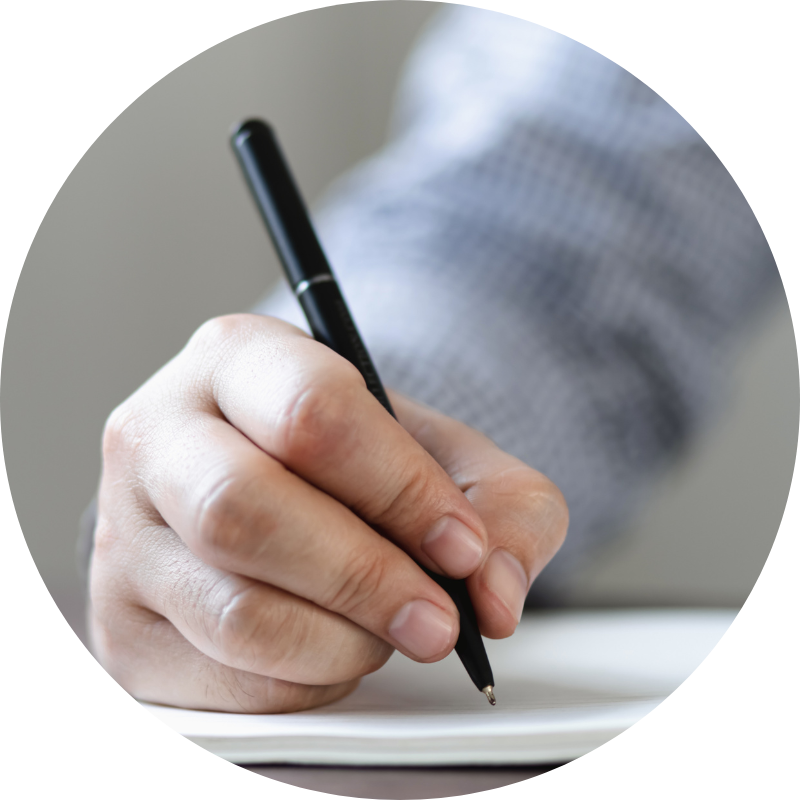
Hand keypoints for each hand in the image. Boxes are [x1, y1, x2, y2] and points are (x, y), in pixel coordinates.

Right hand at [89, 314, 566, 711]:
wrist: (277, 486)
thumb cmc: (357, 462)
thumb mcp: (446, 454)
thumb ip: (505, 508)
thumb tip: (495, 599)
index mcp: (234, 359)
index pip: (312, 412)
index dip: (400, 487)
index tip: (462, 545)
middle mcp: (159, 436)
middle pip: (245, 509)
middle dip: (364, 577)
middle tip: (438, 619)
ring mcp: (125, 535)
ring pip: (235, 610)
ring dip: (342, 639)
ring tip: (389, 629)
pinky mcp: (125, 624)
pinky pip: (224, 678)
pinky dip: (305, 679)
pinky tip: (332, 646)